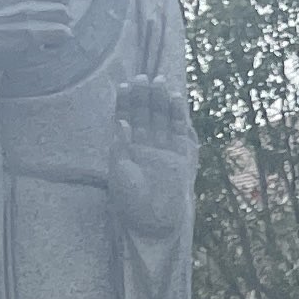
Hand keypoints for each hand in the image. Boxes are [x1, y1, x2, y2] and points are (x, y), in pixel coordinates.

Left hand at [114, 73, 193, 230]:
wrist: (154, 222)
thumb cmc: (131, 200)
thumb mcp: (118, 172)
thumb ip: (120, 146)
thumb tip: (122, 122)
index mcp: (126, 147)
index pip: (125, 117)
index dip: (125, 101)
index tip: (125, 84)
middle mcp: (144, 144)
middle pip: (144, 113)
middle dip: (144, 95)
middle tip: (143, 77)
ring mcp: (163, 148)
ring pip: (161, 118)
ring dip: (160, 100)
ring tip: (159, 81)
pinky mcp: (180, 155)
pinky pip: (179, 130)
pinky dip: (178, 115)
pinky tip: (176, 98)